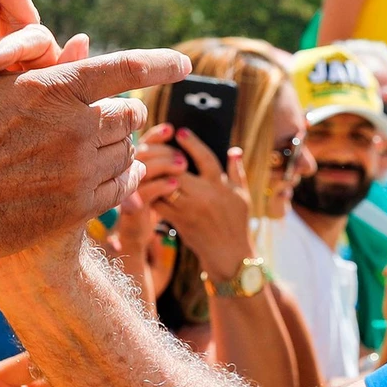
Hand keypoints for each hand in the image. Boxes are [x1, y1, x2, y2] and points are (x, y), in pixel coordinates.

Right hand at [0, 0, 189, 261]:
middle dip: (120, 113)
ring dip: (116, 147)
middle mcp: (74, 129)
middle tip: (107, 114)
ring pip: (125, 152)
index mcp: (54, 87)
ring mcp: (78, 173)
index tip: (183, 63)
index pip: (127, 69)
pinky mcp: (75, 209)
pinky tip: (110, 175)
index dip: (160, 63)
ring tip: (94, 145)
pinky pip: (120, 189)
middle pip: (128, 115)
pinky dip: (121, 179)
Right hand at [114, 124, 182, 253]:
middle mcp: (129, 173)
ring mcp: (129, 189)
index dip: (156, 134)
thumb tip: (185, 143)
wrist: (138, 234)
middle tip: (182, 156)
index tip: (171, 129)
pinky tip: (174, 184)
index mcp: (137, 164)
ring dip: (163, 164)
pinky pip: (143, 191)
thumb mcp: (160, 182)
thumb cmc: (152, 206)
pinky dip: (160, 185)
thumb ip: (167, 165)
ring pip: (143, 168)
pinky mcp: (131, 206)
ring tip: (182, 167)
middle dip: (163, 150)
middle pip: (142, 151)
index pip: (143, 142)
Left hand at [150, 128, 255, 277]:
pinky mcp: (178, 221)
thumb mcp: (242, 196)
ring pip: (165, 187)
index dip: (192, 144)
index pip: (205, 159)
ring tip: (143, 161)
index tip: (180, 131)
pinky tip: (144, 183)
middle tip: (151, 145)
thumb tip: (234, 149)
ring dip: (153, 174)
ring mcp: (190, 210)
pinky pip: (159, 204)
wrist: (229, 255)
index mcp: (220, 186)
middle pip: (177, 171)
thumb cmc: (237, 223)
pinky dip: (151, 192)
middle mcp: (204, 196)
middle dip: (162, 157)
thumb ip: (237, 172)